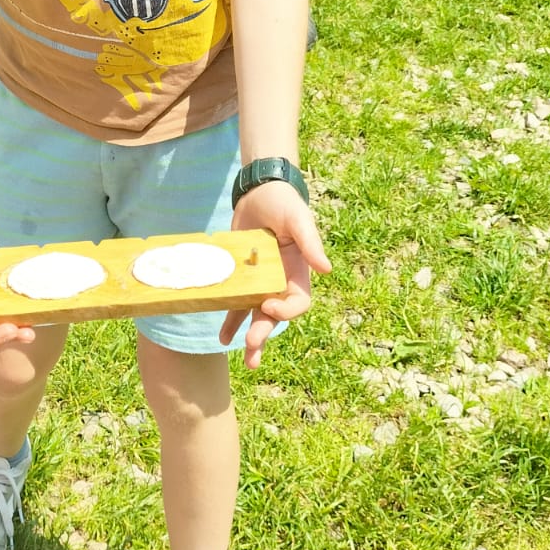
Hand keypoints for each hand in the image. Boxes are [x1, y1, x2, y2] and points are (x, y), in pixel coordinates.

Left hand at [221, 179, 330, 368]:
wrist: (259, 192)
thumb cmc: (284, 203)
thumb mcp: (298, 219)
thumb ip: (310, 242)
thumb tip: (326, 270)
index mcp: (299, 272)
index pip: (298, 302)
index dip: (286, 311)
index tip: (267, 306)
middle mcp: (280, 282)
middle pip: (274, 315)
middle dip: (264, 334)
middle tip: (251, 349)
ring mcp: (259, 282)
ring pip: (255, 315)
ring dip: (250, 336)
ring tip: (245, 358)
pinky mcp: (241, 278)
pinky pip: (235, 302)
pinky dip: (230, 320)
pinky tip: (223, 338)